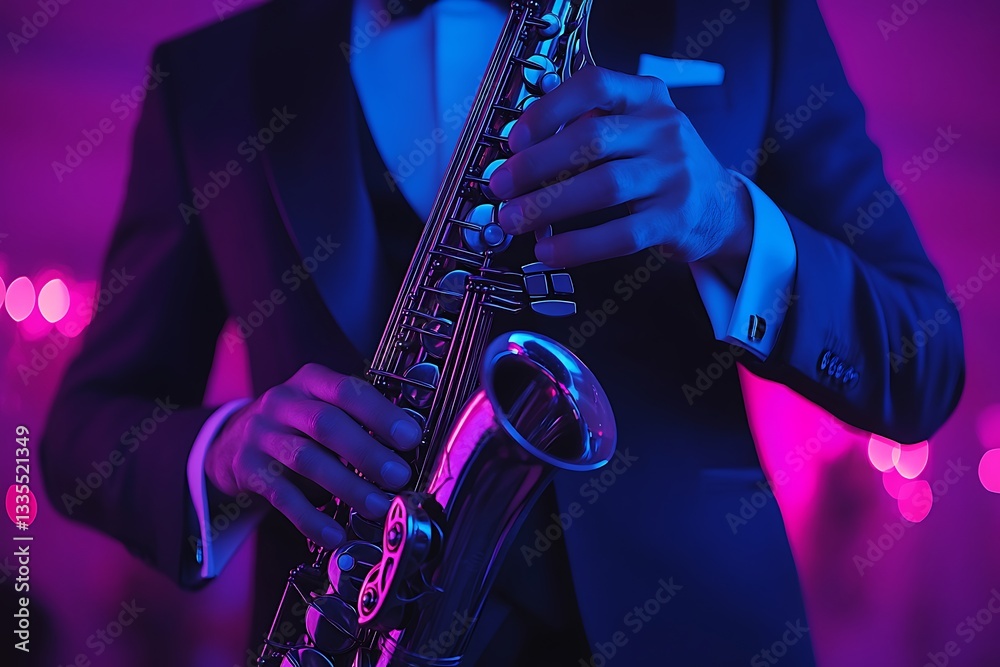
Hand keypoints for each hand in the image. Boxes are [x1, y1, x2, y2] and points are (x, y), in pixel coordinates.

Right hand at [205, 363, 421, 548]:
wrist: (232, 442)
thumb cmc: (297, 424)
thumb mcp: (322, 406)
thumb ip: (358, 419)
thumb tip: (409, 446)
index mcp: (311, 381)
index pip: (348, 390)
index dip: (380, 414)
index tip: (410, 437)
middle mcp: (283, 403)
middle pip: (326, 424)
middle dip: (366, 452)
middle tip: (399, 476)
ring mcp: (261, 435)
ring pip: (306, 459)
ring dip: (346, 485)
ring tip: (378, 506)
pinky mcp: (247, 469)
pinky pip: (282, 496)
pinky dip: (310, 518)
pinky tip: (334, 533)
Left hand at [489, 66, 752, 277]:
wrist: (717, 205)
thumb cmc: (658, 167)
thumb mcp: (634, 130)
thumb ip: (587, 130)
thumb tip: (519, 156)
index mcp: (646, 98)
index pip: (594, 86)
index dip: (548, 110)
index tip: (514, 138)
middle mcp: (664, 130)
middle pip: (590, 140)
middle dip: (535, 165)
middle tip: (500, 186)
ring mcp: (674, 175)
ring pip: (603, 187)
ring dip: (548, 206)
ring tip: (514, 219)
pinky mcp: (676, 219)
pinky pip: (620, 234)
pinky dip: (578, 245)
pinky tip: (549, 251)